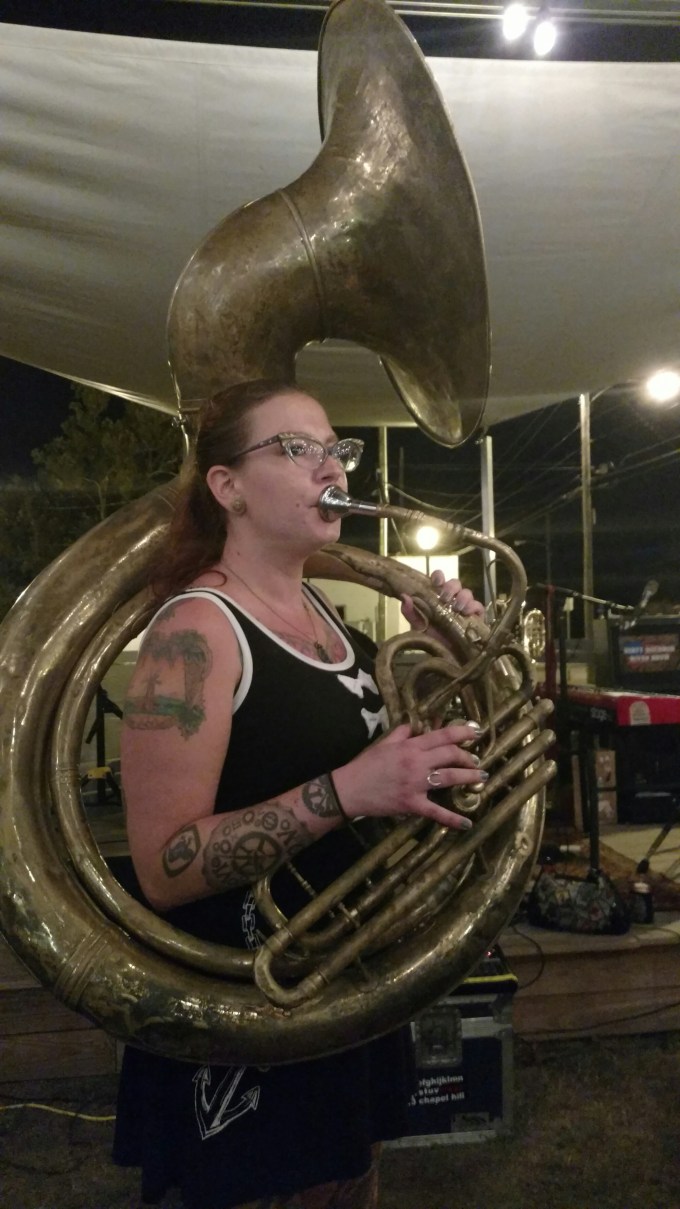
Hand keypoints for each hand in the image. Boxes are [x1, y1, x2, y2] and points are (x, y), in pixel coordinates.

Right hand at [332, 721, 483, 829]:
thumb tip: (413, 726)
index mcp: (410, 746)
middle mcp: (416, 763)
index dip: (462, 732)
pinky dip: (452, 819)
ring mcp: (416, 784)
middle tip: (476, 761)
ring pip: (449, 778)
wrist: (350, 789)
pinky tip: (467, 823)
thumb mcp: (383, 743)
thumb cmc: (365, 765)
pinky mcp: (412, 804)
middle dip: (468, 757)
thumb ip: (401, 733)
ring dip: (468, 777)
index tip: (476, 733)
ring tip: (481, 778)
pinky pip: (436, 812)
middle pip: (450, 755)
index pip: (441, 736)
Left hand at [401, 569, 484, 630]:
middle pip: (455, 583)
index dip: (439, 577)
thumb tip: (404, 596)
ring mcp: (465, 606)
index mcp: (438, 597)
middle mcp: (452, 599)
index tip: (436, 582)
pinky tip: (467, 613)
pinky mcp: (476, 617)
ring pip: (467, 592)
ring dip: (463, 597)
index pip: (439, 580)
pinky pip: (478, 606)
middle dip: (451, 587)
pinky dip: (474, 606)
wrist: (447, 657)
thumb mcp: (418, 626)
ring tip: (457, 608)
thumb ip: (410, 612)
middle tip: (445, 598)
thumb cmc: (433, 638)